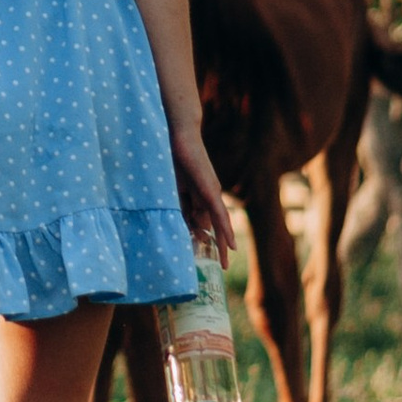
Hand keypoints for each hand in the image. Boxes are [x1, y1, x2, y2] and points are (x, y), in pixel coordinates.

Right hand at [171, 125, 235, 265]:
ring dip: (221, 242)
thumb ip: (180, 208)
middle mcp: (209, 196)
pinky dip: (225, 230)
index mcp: (198, 195)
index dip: (205, 238)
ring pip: (219, 223)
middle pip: (214, 226)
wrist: (178, 135)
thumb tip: (187, 228)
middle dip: (217, 245)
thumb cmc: (172, 159)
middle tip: (221, 265)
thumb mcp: (173, 190)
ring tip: (224, 261)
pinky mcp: (210, 189)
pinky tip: (230, 244)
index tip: (205, 254)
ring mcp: (212, 192)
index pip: (203, 222)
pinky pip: (219, 214)